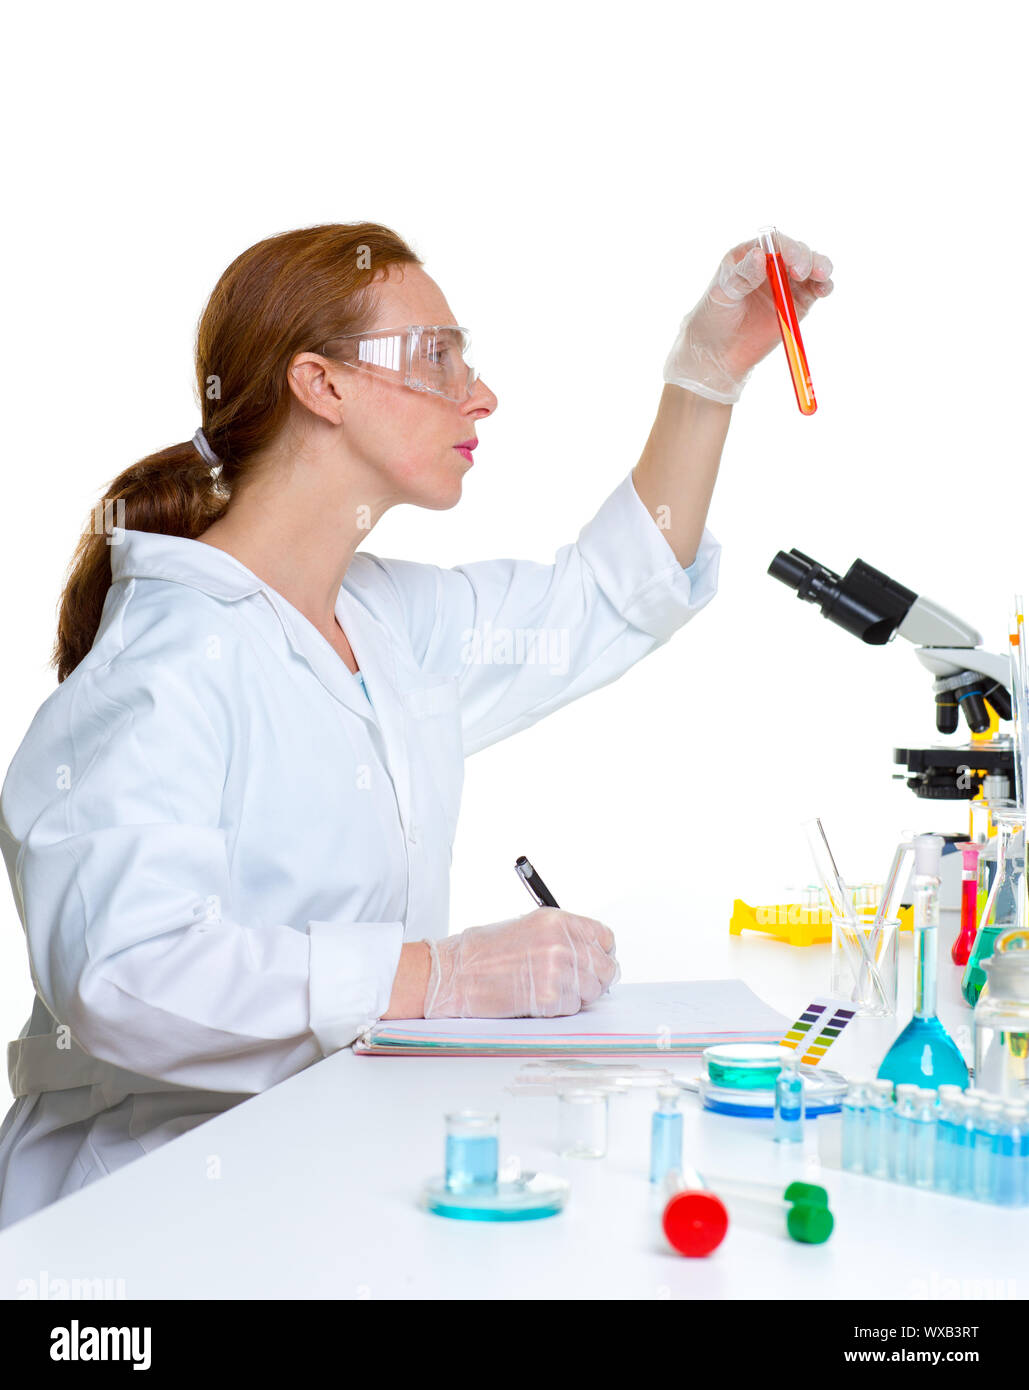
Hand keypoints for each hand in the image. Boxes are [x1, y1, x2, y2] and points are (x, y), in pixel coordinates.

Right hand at [422, 907, 619, 1018]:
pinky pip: (571, 1008)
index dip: (603, 953)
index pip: (605, 937)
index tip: (597, 962)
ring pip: (592, 992)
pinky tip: (535, 999)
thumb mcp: (529, 928)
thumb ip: (563, 937)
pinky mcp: (549, 997)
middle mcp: (561, 942)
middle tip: (575, 985)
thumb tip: (591, 956)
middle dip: (593, 980)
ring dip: (575, 996)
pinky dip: (557, 1009)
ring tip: (546, 989)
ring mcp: (557, 970)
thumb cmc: (484, 952)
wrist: (455, 972)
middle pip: (605, 968)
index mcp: (558, 920)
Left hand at [663, 231, 833, 402]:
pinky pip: (816, 290)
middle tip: (802, 272)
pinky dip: (824, 286)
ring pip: (811, 267)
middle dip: (805, 258)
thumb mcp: (722, 294)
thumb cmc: (713, 318)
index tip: (790, 260)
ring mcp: (787, 283)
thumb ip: (742, 276)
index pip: (773, 243)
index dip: (786, 247)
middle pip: (796, 252)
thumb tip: (759, 255)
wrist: (718, 352)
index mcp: (750, 255)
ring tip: (821, 277)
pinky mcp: (798, 303)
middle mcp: (772, 265)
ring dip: (820, 268)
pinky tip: (824, 289)